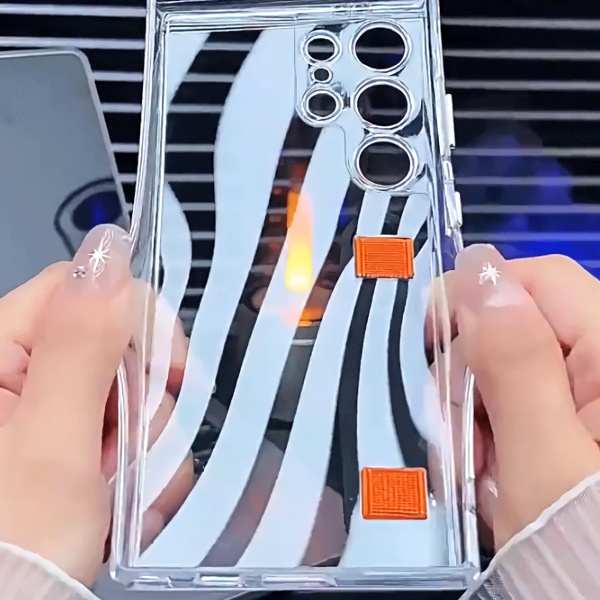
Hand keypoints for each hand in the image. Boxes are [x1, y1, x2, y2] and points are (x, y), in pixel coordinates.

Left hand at [0, 225, 192, 584]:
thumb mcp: (52, 448)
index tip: (169, 374)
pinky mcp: (79, 439)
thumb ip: (82, 346)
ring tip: (121, 489)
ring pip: (135, 388)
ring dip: (148, 441)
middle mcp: (25, 372)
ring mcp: (55, 408)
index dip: (137, 325)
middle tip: (124, 451)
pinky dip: (146, 464)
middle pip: (119, 340)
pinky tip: (127, 499)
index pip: (87, 289)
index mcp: (0, 354)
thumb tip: (108, 253)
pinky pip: (135, 426)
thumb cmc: (12, 556)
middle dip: (144, 398)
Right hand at [432, 245, 599, 549]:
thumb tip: (477, 271)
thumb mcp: (544, 460)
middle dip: (469, 376)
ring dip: (474, 413)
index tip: (429, 346)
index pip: (535, 281)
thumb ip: (514, 361)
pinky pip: (516, 401)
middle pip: (516, 326)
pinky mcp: (574, 420)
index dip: (474, 299)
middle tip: (458, 440)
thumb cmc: (588, 553)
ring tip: (476, 470)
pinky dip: (492, 433)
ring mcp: (589, 393)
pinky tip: (492, 473)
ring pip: (507, 368)